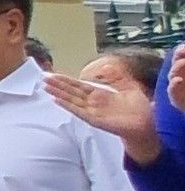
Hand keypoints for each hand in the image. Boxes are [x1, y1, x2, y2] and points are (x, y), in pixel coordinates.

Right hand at [44, 72, 161, 163]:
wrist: (146, 124)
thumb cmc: (139, 109)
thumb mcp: (129, 87)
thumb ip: (117, 77)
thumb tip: (107, 66)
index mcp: (100, 94)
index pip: (79, 86)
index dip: (67, 80)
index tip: (54, 75)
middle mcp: (93, 103)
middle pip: (71, 92)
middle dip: (58, 85)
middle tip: (44, 78)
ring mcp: (92, 111)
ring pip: (71, 101)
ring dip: (58, 94)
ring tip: (46, 87)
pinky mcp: (94, 120)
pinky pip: (78, 112)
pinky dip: (67, 106)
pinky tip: (57, 101)